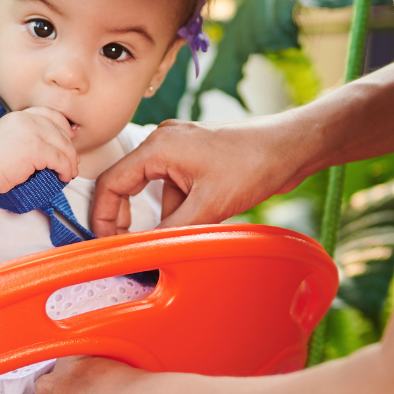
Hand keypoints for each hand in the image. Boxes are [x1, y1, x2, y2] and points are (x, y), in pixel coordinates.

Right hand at [0, 106, 78, 195]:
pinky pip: (60, 159)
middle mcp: (25, 120)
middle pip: (59, 130)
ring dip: (70, 161)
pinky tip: (64, 176)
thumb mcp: (6, 139)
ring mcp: (31, 133)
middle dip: (69, 147)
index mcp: (18, 116)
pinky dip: (66, 169)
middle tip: (73, 162)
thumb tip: (49, 146)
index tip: (69, 138)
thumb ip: (24, 136)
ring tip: (70, 173)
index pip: (48, 114)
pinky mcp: (35, 149)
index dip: (62, 125)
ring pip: (63, 146)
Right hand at [88, 116, 312, 235]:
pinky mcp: (194, 158)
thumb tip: (144, 250)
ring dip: (161, 214)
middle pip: (126, 184)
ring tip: (180, 233)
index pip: (111, 183)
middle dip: (126, 217)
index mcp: (157, 147)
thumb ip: (171, 230)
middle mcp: (162, 143)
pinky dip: (178, 207)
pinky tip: (198, 219)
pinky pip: (173, 186)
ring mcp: (179, 149)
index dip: (103, 215)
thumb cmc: (254, 163)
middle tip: (129, 244)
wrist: (291, 146)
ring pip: (153, 189)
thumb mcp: (209, 206)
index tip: (106, 241)